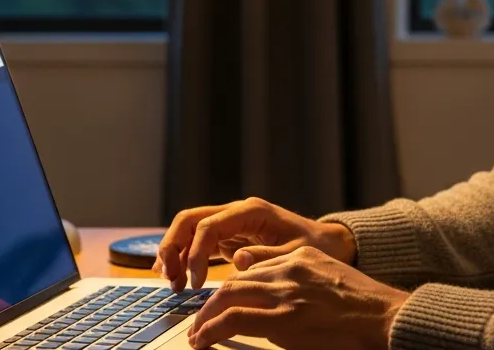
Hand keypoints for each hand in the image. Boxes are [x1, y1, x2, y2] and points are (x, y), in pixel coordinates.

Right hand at [155, 197, 357, 291]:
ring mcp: (230, 223)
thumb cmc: (314, 246)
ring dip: (175, 253)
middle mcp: (236, 212)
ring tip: (171, 283)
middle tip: (168, 278)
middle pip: (190, 220)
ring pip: (189, 229)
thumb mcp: (297, 254)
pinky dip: (185, 258)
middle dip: (173, 246)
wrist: (326, 242)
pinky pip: (198, 243)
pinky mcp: (228, 237)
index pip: (209, 225)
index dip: (195, 253)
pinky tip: (177, 277)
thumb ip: (267, 257)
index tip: (194, 282)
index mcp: (251, 211)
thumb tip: (238, 259)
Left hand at [188, 246, 407, 348]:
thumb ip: (302, 275)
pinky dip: (212, 330)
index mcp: (302, 257)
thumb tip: (275, 286)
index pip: (254, 266)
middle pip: (236, 281)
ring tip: (198, 334)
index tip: (223, 301)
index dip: (233, 287)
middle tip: (201, 320)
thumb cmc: (364, 306)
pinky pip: (234, 320)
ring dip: (206, 317)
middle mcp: (289, 269)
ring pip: (229, 297)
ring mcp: (284, 293)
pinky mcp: (282, 319)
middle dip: (212, 302)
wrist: (384, 317)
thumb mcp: (331, 276)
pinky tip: (203, 340)